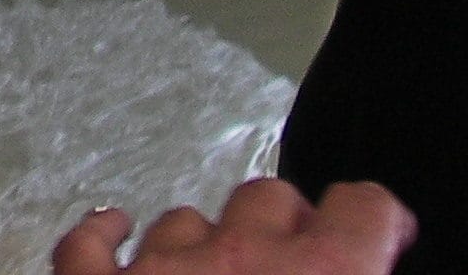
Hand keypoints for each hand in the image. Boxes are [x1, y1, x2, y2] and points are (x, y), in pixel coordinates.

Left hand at [53, 179, 415, 271]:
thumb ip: (362, 274)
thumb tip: (375, 259)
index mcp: (326, 274)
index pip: (366, 208)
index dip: (376, 222)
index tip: (382, 233)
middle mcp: (245, 259)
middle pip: (269, 200)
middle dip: (284, 229)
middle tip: (291, 267)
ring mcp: (162, 270)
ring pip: (185, 219)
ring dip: (203, 244)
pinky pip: (85, 247)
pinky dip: (99, 238)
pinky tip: (110, 233)